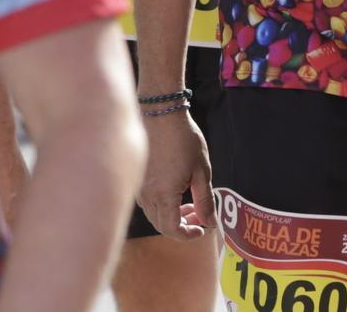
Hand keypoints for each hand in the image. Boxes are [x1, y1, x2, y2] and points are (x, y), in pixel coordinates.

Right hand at [137, 110, 213, 238]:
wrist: (159, 111)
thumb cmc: (183, 138)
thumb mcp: (201, 170)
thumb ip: (205, 200)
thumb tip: (210, 223)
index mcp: (164, 195)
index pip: (171, 230)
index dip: (187, 235)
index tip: (202, 229)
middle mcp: (147, 194)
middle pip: (161, 225)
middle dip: (182, 225)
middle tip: (199, 215)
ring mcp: (138, 186)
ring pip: (153, 214)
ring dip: (171, 215)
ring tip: (189, 202)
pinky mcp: (136, 177)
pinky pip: (147, 201)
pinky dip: (161, 204)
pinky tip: (174, 191)